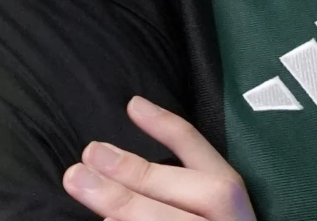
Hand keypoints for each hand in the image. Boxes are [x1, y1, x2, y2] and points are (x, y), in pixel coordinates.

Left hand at [62, 95, 257, 220]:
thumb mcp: (203, 212)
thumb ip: (174, 196)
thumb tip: (111, 167)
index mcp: (236, 212)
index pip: (210, 163)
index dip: (172, 131)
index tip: (132, 106)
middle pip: (191, 195)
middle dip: (137, 174)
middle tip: (85, 158)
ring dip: (124, 206)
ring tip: (79, 184)